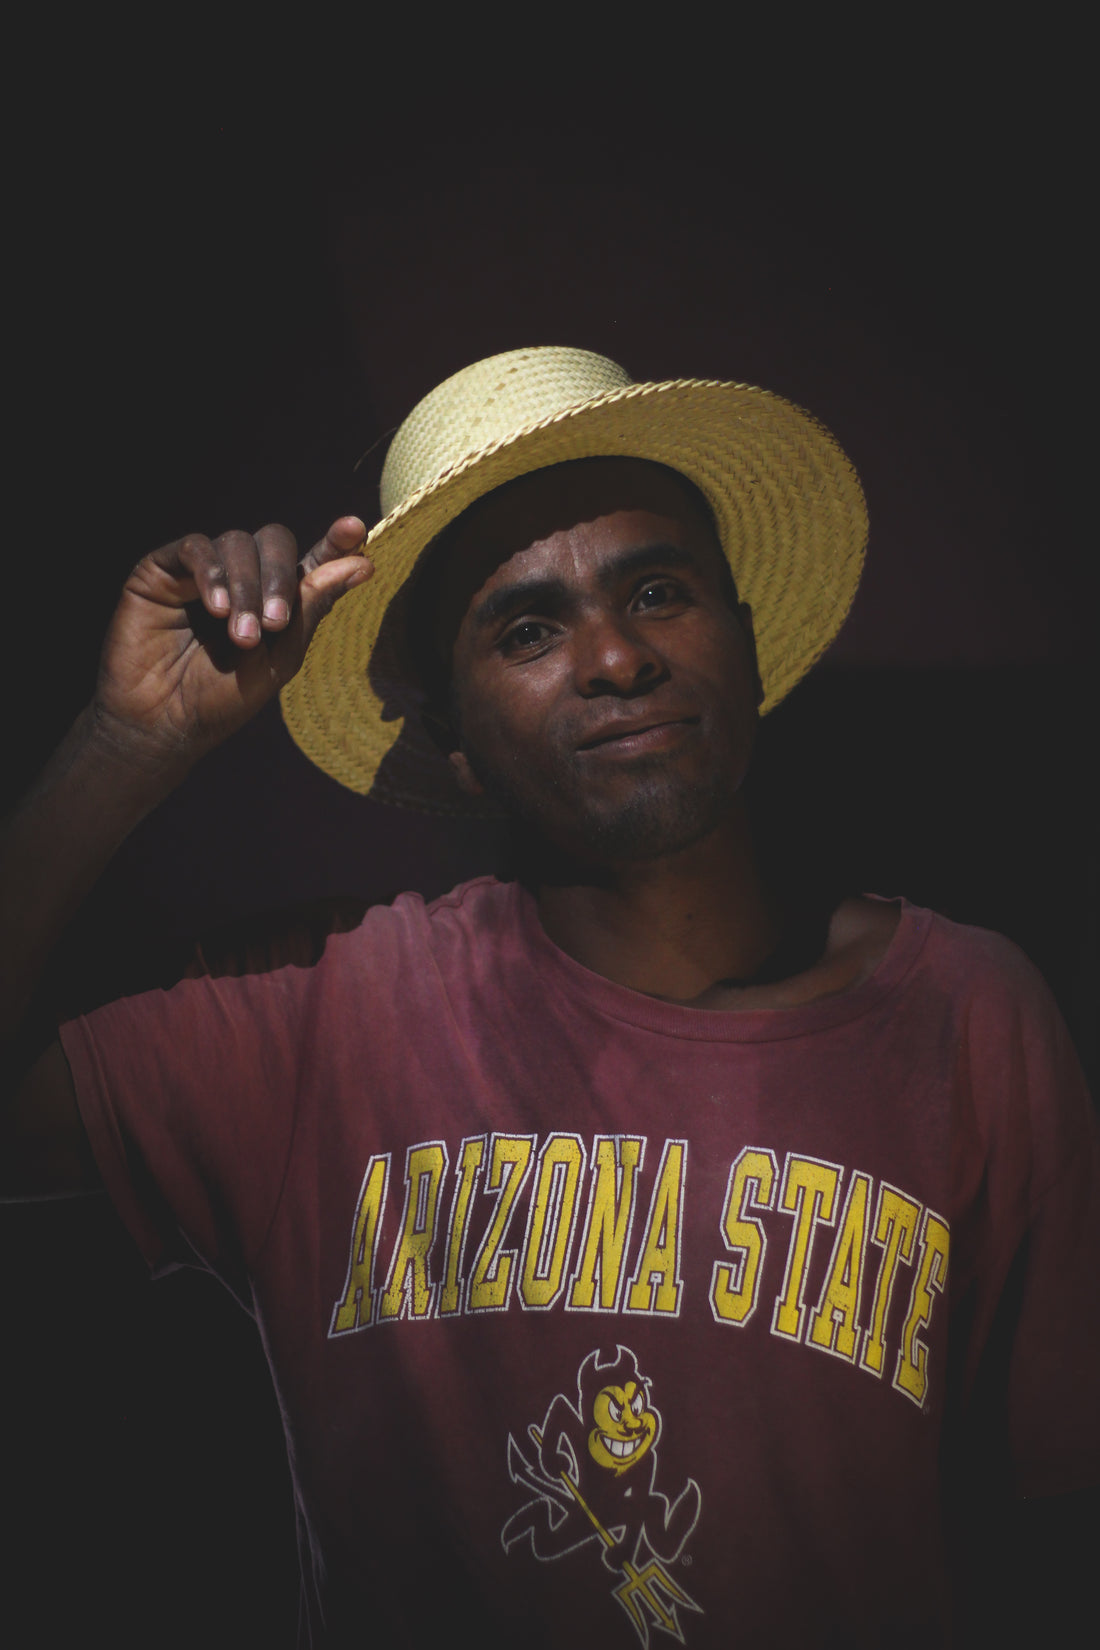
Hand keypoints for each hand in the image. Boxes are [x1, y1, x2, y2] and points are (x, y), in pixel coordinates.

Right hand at [94, 517, 371, 774]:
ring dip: (246, 587)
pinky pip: (194, 547)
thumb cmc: (222, 698)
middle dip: (281, 577)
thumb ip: (313, 608)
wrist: (164, 722)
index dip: (335, 542)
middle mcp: (243, 577)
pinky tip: (216, 608)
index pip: (313, 559)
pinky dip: (211, 572)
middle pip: (275, 540)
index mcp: (277, 598)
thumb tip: (362, 563)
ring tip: (241, 635)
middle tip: (276, 623)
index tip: (353, 528)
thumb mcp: (279, 659)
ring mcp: (203, 570)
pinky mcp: (163, 569)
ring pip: (237, 542)